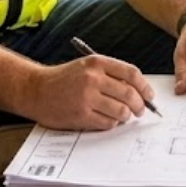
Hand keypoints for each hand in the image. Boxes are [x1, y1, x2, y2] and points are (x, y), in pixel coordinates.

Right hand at [32, 55, 154, 129]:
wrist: (36, 90)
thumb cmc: (64, 79)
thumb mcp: (87, 67)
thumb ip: (110, 74)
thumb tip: (137, 90)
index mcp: (97, 63)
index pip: (131, 73)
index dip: (144, 86)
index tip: (149, 95)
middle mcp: (93, 78)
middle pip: (129, 94)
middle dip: (140, 105)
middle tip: (140, 110)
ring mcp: (86, 97)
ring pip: (121, 111)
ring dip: (126, 116)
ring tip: (124, 116)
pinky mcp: (80, 115)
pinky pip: (107, 123)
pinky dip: (112, 123)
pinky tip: (108, 120)